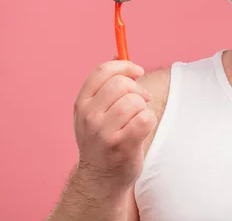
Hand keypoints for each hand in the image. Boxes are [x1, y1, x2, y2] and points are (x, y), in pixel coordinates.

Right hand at [72, 58, 155, 191]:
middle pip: (122, 84)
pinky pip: (146, 118)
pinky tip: (140, 131)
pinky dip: (149, 121)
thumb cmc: (103, 139)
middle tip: (141, 101)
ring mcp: (103, 132)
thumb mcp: (95, 111)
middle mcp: (89, 116)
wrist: (100, 178)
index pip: (102, 71)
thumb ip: (105, 84)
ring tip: (136, 120)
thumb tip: (119, 53)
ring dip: (142, 108)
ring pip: (136, 101)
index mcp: (82, 103)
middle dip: (137, 90)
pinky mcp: (121, 145)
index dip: (125, 66)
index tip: (138, 71)